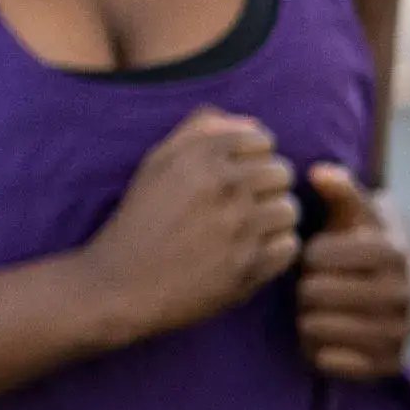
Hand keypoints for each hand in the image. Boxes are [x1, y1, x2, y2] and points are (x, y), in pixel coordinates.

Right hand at [78, 107, 301, 342]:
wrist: (119, 286)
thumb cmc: (141, 220)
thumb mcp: (157, 164)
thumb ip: (201, 132)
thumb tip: (254, 123)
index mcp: (201, 156)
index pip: (263, 140)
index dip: (251, 159)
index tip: (232, 179)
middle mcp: (224, 186)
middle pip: (283, 172)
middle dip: (265, 188)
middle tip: (239, 208)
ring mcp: (239, 227)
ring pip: (289, 209)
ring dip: (272, 221)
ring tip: (244, 232)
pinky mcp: (248, 266)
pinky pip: (290, 246)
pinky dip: (274, 252)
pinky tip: (248, 254)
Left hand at [292, 165, 409, 378]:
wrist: (404, 292)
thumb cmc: (366, 248)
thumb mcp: (358, 216)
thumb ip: (342, 193)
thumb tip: (319, 172)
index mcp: (396, 253)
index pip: (320, 256)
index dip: (309, 255)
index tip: (318, 256)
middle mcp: (405, 294)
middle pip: (314, 294)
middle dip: (305, 288)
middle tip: (315, 287)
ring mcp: (400, 333)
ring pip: (317, 328)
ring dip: (307, 319)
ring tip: (319, 311)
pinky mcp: (389, 364)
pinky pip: (329, 361)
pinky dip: (319, 351)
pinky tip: (329, 338)